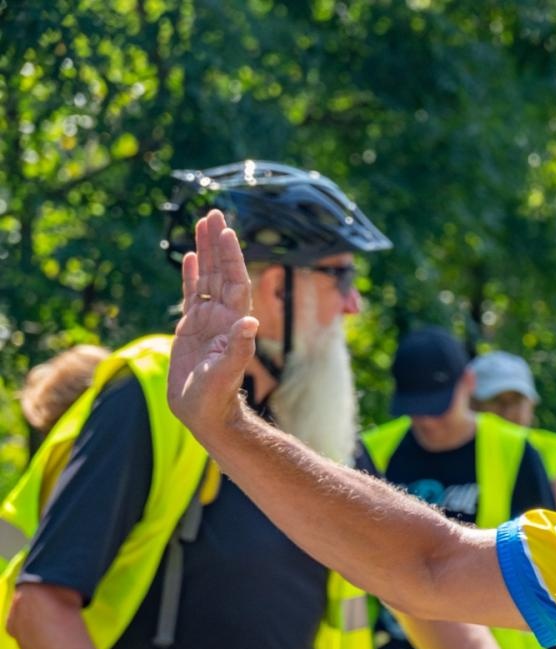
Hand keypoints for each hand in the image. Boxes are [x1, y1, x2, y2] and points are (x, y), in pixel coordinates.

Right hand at [167, 209, 259, 436]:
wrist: (205, 412)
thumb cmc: (216, 397)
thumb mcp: (226, 373)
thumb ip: (238, 348)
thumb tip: (249, 323)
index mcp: (232, 322)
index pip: (234, 281)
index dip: (231, 256)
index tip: (227, 230)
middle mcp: (222, 317)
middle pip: (221, 272)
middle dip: (218, 244)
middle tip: (214, 213)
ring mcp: (207, 321)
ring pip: (206, 278)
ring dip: (205, 251)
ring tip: (203, 224)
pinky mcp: (191, 329)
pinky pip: (192, 295)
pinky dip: (191, 275)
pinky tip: (190, 256)